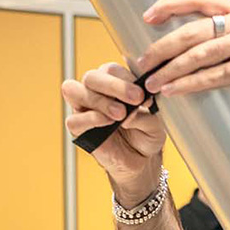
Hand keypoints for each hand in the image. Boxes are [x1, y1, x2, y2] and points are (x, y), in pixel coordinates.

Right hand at [61, 63, 166, 203]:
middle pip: (91, 77)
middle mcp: (95, 92)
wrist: (141, 160)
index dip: (127, 79)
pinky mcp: (77, 129)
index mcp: (114, 83)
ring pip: (74, 91)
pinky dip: (91, 119)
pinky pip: (74, 120)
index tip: (144, 94)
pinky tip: (108, 123)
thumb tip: (129, 111)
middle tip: (135, 98)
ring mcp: (82, 109)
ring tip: (121, 113)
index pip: (111, 70)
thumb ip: (144, 115)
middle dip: (114, 85)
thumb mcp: (155, 124)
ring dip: (99, 100)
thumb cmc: (147, 134)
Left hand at [135, 0, 229, 97]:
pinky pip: (216, 75)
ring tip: (151, 81)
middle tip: (141, 59)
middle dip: (161, 45)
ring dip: (170, 68)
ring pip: (198, 53)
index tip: (149, 14)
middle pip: (191, 28)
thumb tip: (220, 39)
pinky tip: (175, 91)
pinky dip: (191, 84)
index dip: (171, 4)